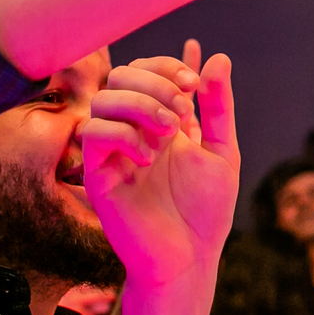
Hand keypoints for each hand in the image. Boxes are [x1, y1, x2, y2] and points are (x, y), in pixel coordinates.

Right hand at [82, 42, 239, 314]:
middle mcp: (133, 130)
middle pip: (122, 75)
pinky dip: (123, 134)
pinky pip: (92, 134)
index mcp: (161, 120)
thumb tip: (218, 57)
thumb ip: (218, 106)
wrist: (190, 257)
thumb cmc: (205, 209)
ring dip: (141, 105)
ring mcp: (113, 151)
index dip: (167, 66)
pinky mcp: (97, 174)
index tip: (194, 83)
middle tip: (183, 109)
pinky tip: (148, 157)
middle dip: (156, 82)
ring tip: (170, 132)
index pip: (146, 69)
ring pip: (104, 100)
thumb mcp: (221, 150)